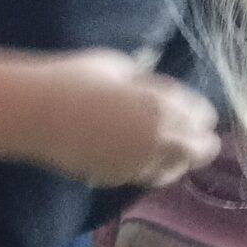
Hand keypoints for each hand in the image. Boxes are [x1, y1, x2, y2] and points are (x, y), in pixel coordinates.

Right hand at [29, 51, 220, 188]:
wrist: (41, 114)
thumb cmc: (77, 78)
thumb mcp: (120, 67)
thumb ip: (146, 84)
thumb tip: (155, 91)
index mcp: (162, 105)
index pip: (200, 114)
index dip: (201, 113)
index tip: (199, 112)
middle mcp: (159, 140)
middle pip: (199, 149)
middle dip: (203, 142)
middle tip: (205, 139)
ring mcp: (141, 164)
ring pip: (177, 169)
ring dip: (183, 160)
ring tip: (182, 153)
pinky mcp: (121, 179)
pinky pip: (152, 177)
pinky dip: (160, 170)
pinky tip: (156, 163)